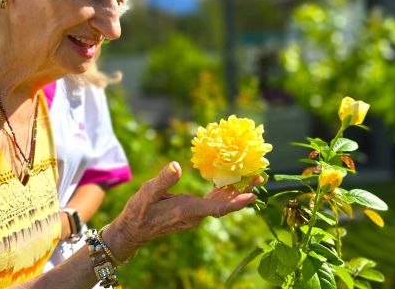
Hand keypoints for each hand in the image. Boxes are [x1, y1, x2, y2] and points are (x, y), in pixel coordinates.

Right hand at [102, 161, 260, 260]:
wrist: (134, 230)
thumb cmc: (139, 212)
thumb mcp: (147, 193)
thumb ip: (163, 180)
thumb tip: (176, 165)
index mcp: (187, 210)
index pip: (217, 207)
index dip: (235, 202)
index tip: (253, 195)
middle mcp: (195, 215)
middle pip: (224, 204)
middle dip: (243, 192)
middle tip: (260, 176)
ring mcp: (195, 214)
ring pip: (220, 203)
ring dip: (236, 191)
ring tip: (253, 176)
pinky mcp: (192, 211)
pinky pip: (213, 202)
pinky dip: (224, 191)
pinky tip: (231, 181)